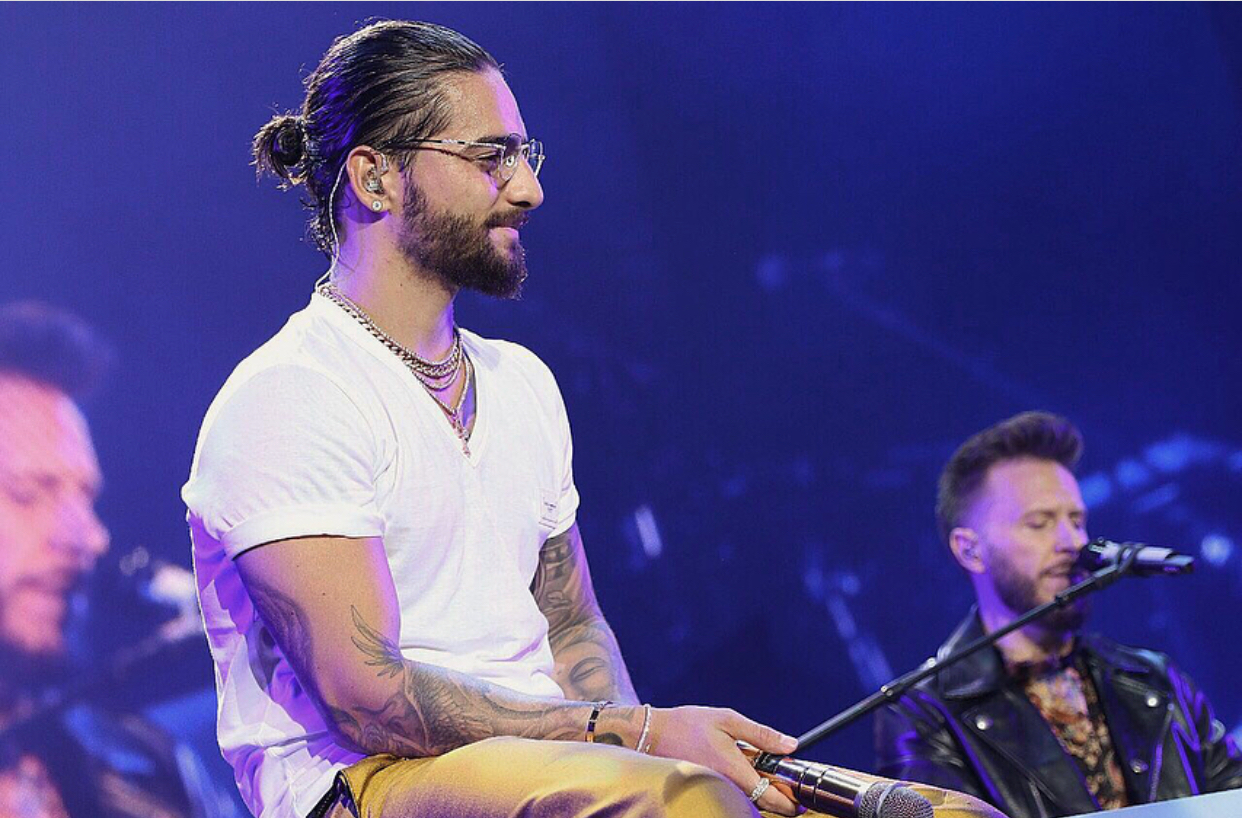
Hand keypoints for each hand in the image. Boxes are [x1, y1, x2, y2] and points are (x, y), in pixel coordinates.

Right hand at [647, 706, 800, 814]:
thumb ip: (761, 735)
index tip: (802, 801)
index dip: (791, 804)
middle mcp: (725, 786)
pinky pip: (734, 795)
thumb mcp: (728, 720)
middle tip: (789, 786)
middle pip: (762, 804)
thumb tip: (791, 745)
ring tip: (768, 774)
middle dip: (780, 799)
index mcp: (734, 770)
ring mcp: (716, 790)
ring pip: (748, 801)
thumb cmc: (688, 724)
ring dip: (763, 792)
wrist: (651, 734)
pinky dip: (746, 788)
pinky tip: (745, 770)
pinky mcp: (708, 789)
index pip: (771, 799)